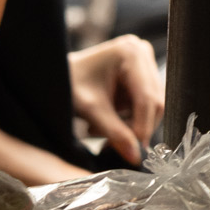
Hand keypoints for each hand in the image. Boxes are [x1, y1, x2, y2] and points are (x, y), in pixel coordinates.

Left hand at [69, 36, 160, 160]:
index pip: (147, 99)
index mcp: (130, 53)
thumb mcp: (91, 110)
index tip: (133, 152)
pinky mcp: (142, 71)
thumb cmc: (67, 85)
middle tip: (112, 143)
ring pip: (152, 106)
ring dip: (132, 124)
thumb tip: (136, 157)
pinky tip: (109, 118)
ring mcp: (143, 60)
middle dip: (137, 127)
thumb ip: (114, 132)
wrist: (54, 74)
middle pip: (155, 102)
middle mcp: (141, 51)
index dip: (142, 127)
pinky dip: (130, 117)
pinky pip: (146, 103)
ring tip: (101, 128)